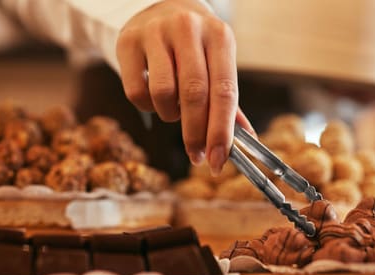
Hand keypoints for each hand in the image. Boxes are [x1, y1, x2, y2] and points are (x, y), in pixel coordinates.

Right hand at [117, 0, 251, 174]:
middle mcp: (188, 29)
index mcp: (219, 36)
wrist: (158, 9)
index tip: (219, 159)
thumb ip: (228, 99)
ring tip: (173, 112)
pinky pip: (137, 92)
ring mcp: (156, 33)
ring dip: (170, 116)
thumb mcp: (216, 61)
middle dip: (196, 133)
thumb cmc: (193, 45)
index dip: (222, 130)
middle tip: (197, 155)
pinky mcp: (128, 42)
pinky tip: (154, 99)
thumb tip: (245, 138)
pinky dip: (147, 107)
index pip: (224, 90)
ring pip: (163, 94)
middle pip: (194, 94)